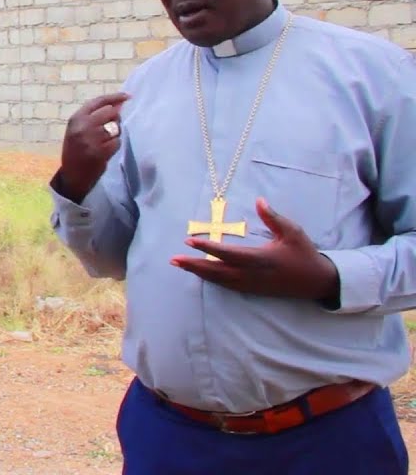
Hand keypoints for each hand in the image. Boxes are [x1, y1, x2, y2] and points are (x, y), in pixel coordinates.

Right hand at [57, 92, 130, 201]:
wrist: (72, 175)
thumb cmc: (76, 150)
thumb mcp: (78, 129)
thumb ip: (94, 116)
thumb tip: (119, 104)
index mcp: (76, 118)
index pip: (99, 102)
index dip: (115, 97)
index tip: (127, 96)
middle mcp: (82, 126)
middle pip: (110, 112)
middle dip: (115, 119)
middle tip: (110, 129)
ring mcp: (91, 139)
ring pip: (116, 128)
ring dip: (114, 134)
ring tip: (104, 142)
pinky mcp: (100, 151)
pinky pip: (117, 142)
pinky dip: (114, 146)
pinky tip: (106, 151)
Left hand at [171, 198, 340, 300]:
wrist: (317, 282)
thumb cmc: (304, 254)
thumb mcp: (292, 232)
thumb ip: (273, 217)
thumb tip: (259, 200)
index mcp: (260, 259)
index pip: (227, 253)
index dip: (207, 248)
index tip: (189, 241)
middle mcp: (251, 274)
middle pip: (217, 270)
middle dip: (194, 265)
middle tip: (174, 259)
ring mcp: (251, 284)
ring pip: (219, 280)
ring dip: (198, 272)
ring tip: (179, 264)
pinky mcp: (252, 290)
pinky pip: (226, 285)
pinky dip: (211, 279)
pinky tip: (199, 274)